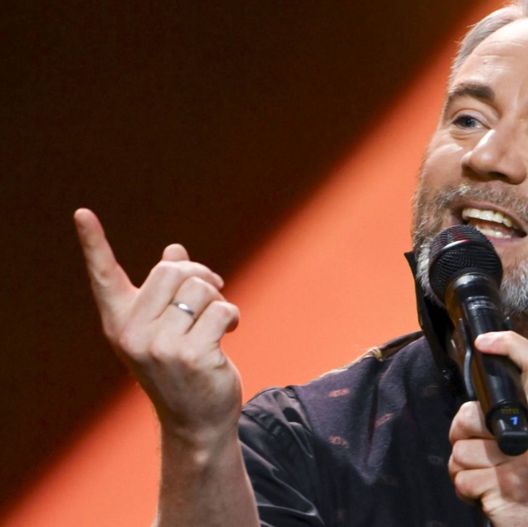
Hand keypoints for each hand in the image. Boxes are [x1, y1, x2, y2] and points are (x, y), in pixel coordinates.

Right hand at [74, 208, 242, 445]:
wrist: (196, 420)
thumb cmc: (183, 368)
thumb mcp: (168, 328)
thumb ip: (168, 292)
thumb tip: (174, 250)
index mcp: (120, 322)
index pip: (105, 276)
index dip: (94, 243)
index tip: (82, 213)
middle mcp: (132, 333)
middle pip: (173, 270)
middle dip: (200, 275)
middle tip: (212, 291)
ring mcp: (160, 346)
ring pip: (201, 288)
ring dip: (218, 299)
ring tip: (216, 321)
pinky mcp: (191, 355)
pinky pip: (222, 309)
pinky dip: (231, 316)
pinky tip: (227, 333)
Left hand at [448, 331, 527, 526]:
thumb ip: (511, 426)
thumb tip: (471, 410)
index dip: (511, 345)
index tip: (485, 341)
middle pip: (471, 414)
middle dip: (460, 434)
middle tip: (477, 452)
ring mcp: (520, 465)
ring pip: (459, 452)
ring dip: (463, 470)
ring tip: (486, 480)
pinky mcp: (504, 491)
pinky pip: (461, 480)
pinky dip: (465, 492)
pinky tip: (485, 497)